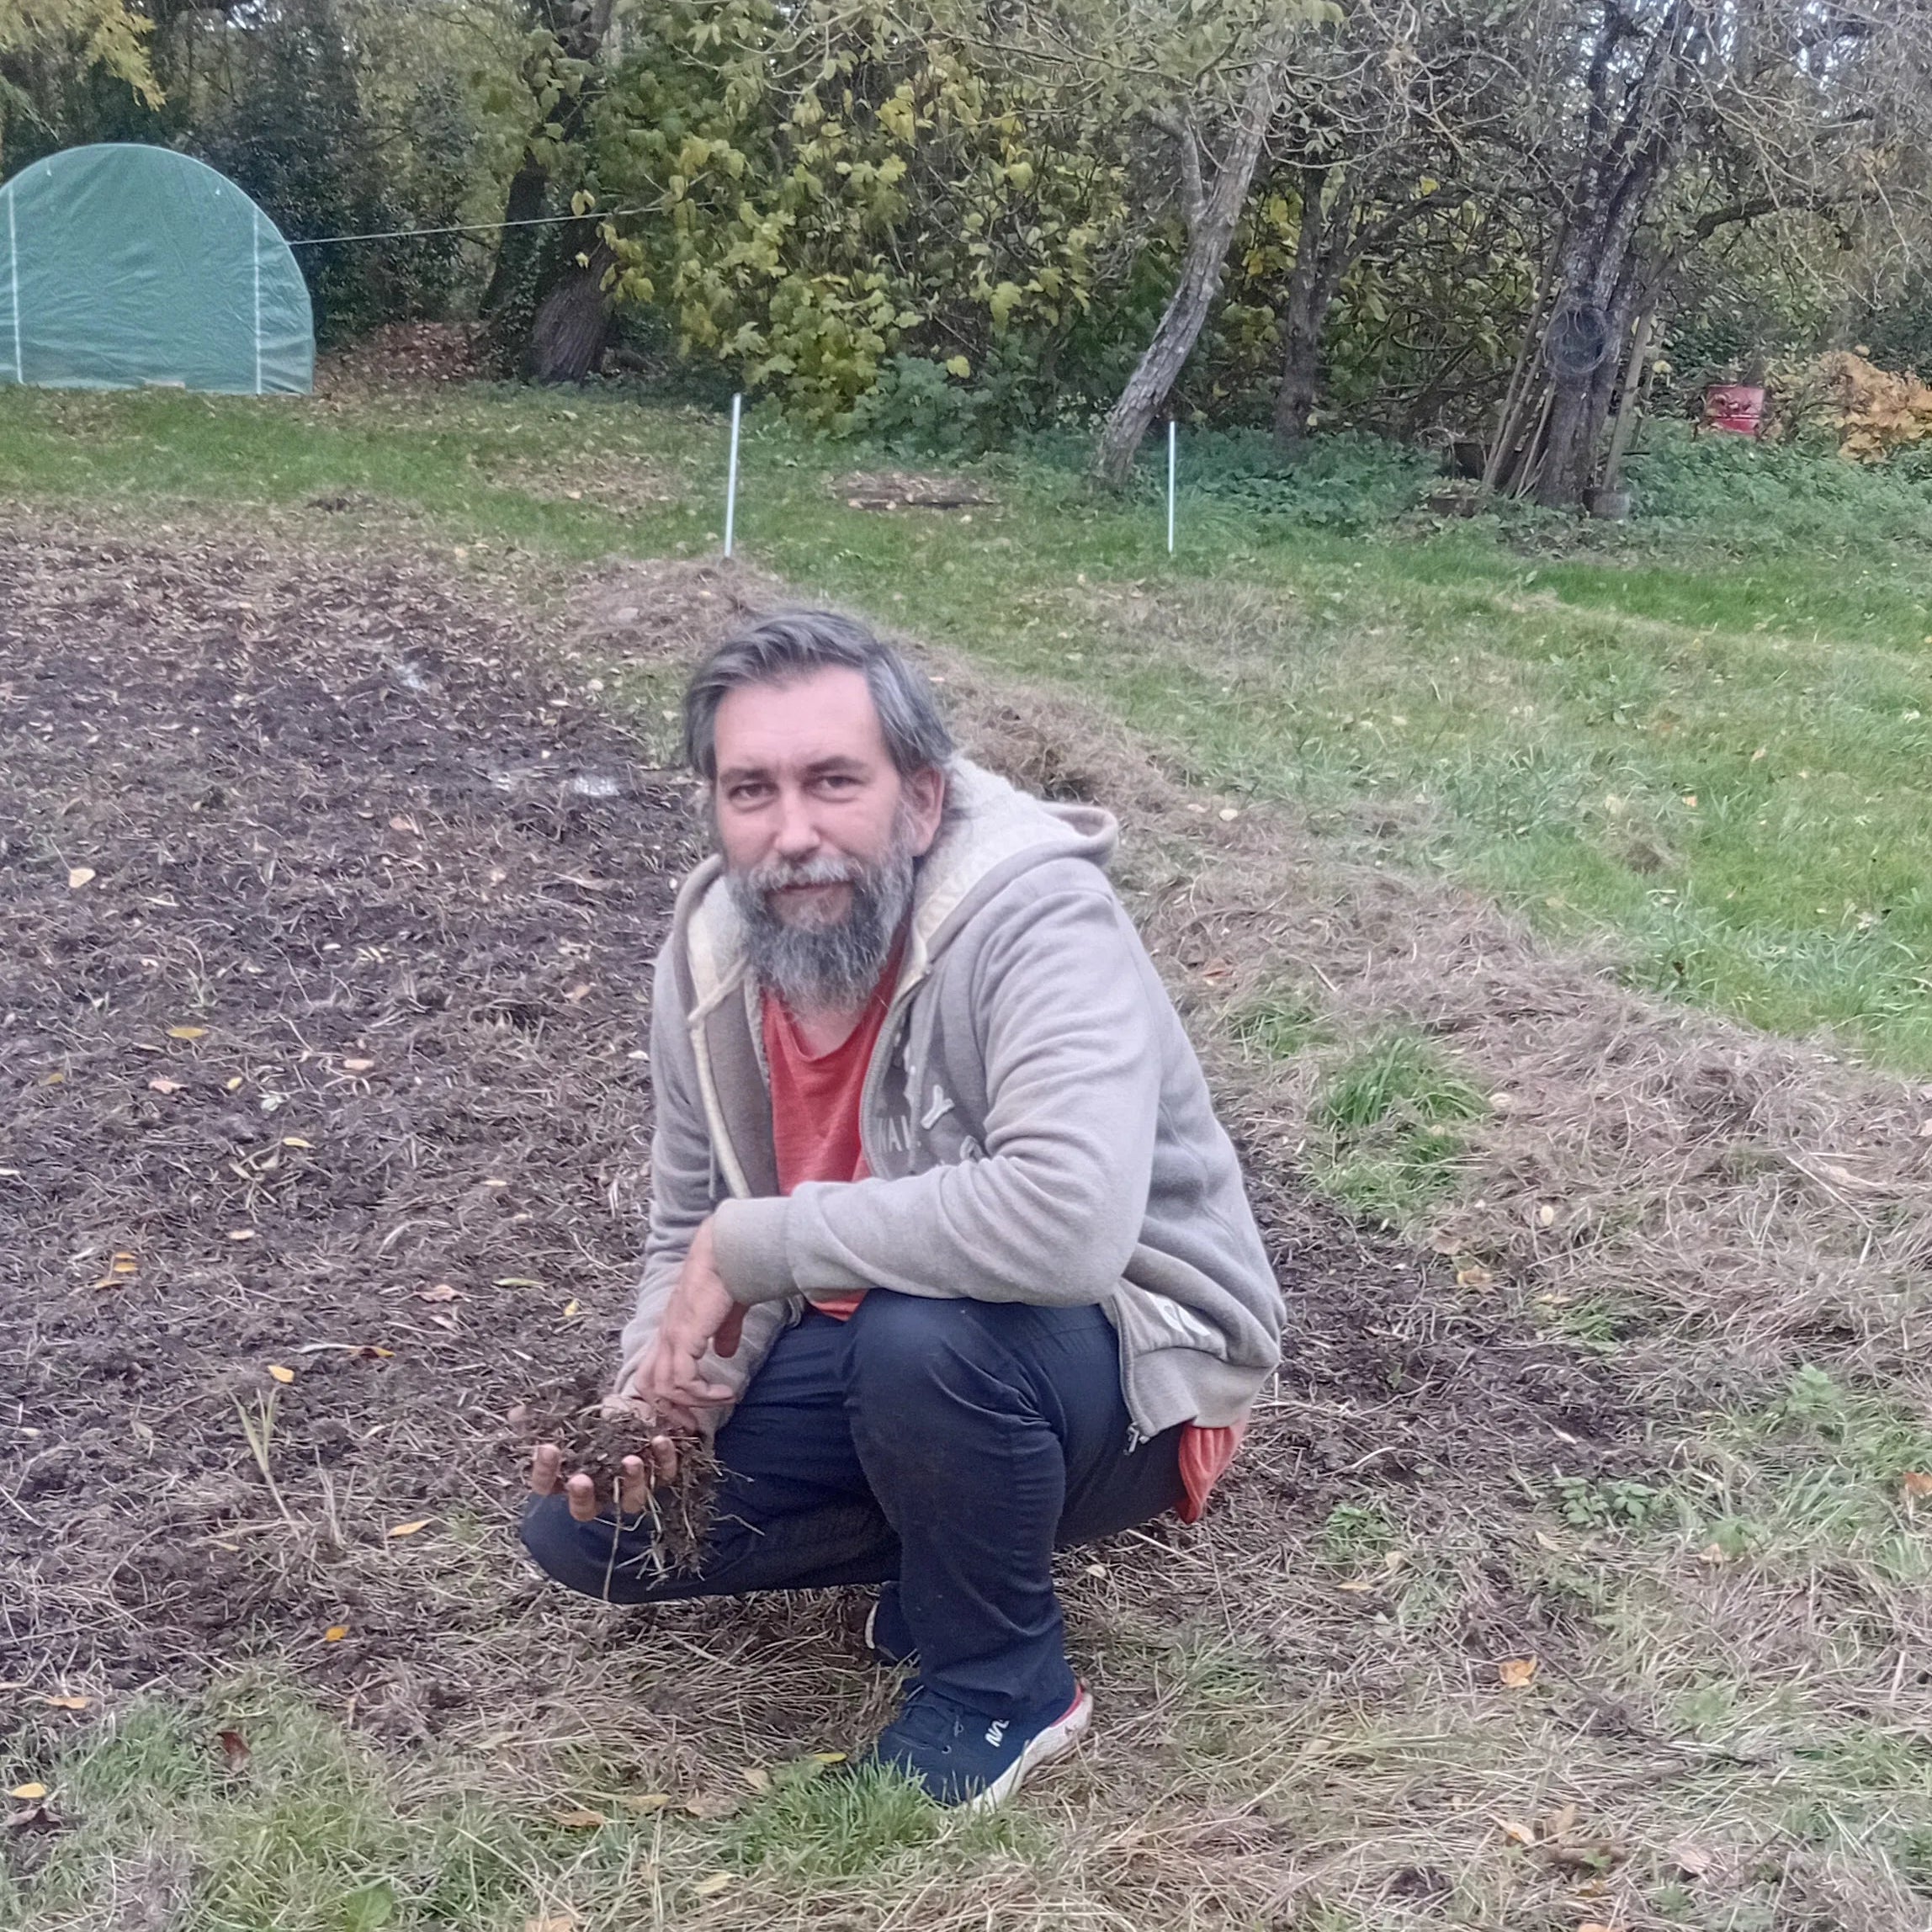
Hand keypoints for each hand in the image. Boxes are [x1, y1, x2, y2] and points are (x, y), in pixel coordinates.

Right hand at [528, 1409, 679, 1522]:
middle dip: (582, 1496)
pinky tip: (660, 1440)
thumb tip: (517, 1412)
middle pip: (585, 1508)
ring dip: (630, 1481)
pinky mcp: (658, 1476)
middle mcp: (598, 1493)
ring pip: (630, 1499)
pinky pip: (663, 1474)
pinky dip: (664, 1459)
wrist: (631, 1418)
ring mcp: (628, 1489)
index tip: (547, 1448)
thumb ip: (541, 1420)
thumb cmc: (592, 1426)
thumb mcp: (566, 1421)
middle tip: (580, 1480)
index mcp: (567, 1481)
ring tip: (630, 1460)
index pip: (547, 1486)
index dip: (544, 1472)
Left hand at [637, 1218, 743, 1421]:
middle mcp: (664, 1336)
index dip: (665, 1397)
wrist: (727, 1255)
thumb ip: (723, 1334)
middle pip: (647, 1385)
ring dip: (692, 1404)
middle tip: (695, 1423)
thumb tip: (725, 1353)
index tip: (691, 1411)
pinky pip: (682, 1380)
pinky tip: (724, 1392)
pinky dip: (702, 1394)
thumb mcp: (725, 1315)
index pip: (651, 1372)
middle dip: (669, 1411)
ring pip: (663, 1388)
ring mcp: (671, 1337)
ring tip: (721, 1402)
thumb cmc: (728, 1277)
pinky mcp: (684, 1338)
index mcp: (671, 1330)